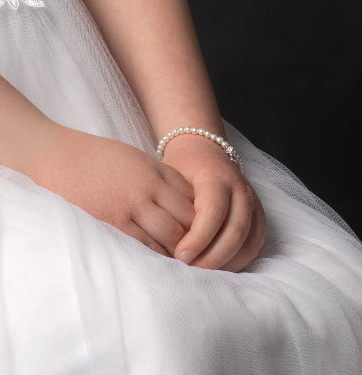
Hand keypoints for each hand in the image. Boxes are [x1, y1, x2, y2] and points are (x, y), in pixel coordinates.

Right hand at [25, 122, 195, 256]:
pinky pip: (146, 245)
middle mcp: (147, 184)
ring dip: (179, 251)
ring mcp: (131, 203)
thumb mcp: (125, 156)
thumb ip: (149, 176)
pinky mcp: (113, 220)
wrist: (48, 153)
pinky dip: (156, 257)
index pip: (191, 195)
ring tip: (180, 266)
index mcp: (150, 167)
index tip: (198, 232)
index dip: (198, 216)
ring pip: (173, 234)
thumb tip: (170, 201)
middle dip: (196, 237)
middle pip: (189, 217)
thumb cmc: (84, 156)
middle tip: (196, 257)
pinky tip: (157, 265)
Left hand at [161, 133, 265, 271]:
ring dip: (226, 263)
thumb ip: (173, 205)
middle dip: (212, 257)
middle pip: (234, 232)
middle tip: (190, 270)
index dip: (198, 238)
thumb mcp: (172, 175)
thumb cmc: (183, 167)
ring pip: (248, 243)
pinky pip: (255, 246)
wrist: (204, 151)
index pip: (213, 213)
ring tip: (202, 273)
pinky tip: (219, 269)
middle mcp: (241, 190)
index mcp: (217, 177)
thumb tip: (165, 242)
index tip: (180, 256)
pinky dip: (239, 261)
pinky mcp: (259, 217)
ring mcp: (254, 204)